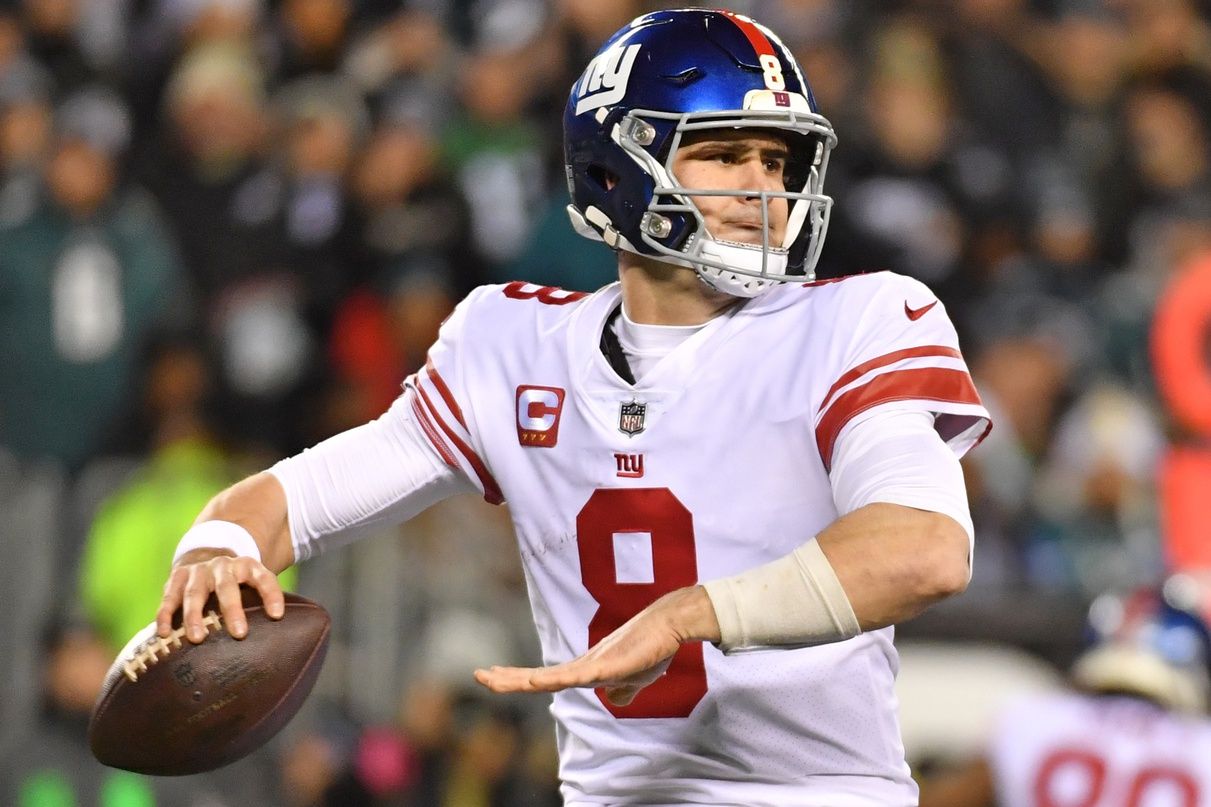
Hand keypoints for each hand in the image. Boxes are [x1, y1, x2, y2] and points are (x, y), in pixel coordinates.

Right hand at [156, 548, 284, 642]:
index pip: (264, 578)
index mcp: (247, 566)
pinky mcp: (176, 578)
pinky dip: (165, 615)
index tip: (277, 616)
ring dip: (195, 616)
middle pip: (227, 586)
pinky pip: (169, 598)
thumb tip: (279, 642)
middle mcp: (223, 566)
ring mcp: (198, 571)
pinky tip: (164, 634)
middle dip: (232, 609)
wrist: (205, 557)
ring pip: (195, 592)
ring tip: (197, 638)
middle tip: (239, 633)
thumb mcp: (252, 584)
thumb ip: (262, 604)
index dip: (272, 595)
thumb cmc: (236, 583)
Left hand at [474, 586, 719, 705]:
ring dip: (521, 680)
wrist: (668, 624)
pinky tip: (538, 683)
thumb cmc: (652, 647)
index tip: (491, 675)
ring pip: (550, 676)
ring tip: (494, 679)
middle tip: (477, 675)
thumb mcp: (635, 678)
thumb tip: (614, 698)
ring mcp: (593, 664)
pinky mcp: (608, 665)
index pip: (544, 678)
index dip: (517, 678)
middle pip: (538, 676)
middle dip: (508, 678)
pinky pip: (577, 676)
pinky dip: (556, 681)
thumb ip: (622, 689)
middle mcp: (582, 665)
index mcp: (585, 671)